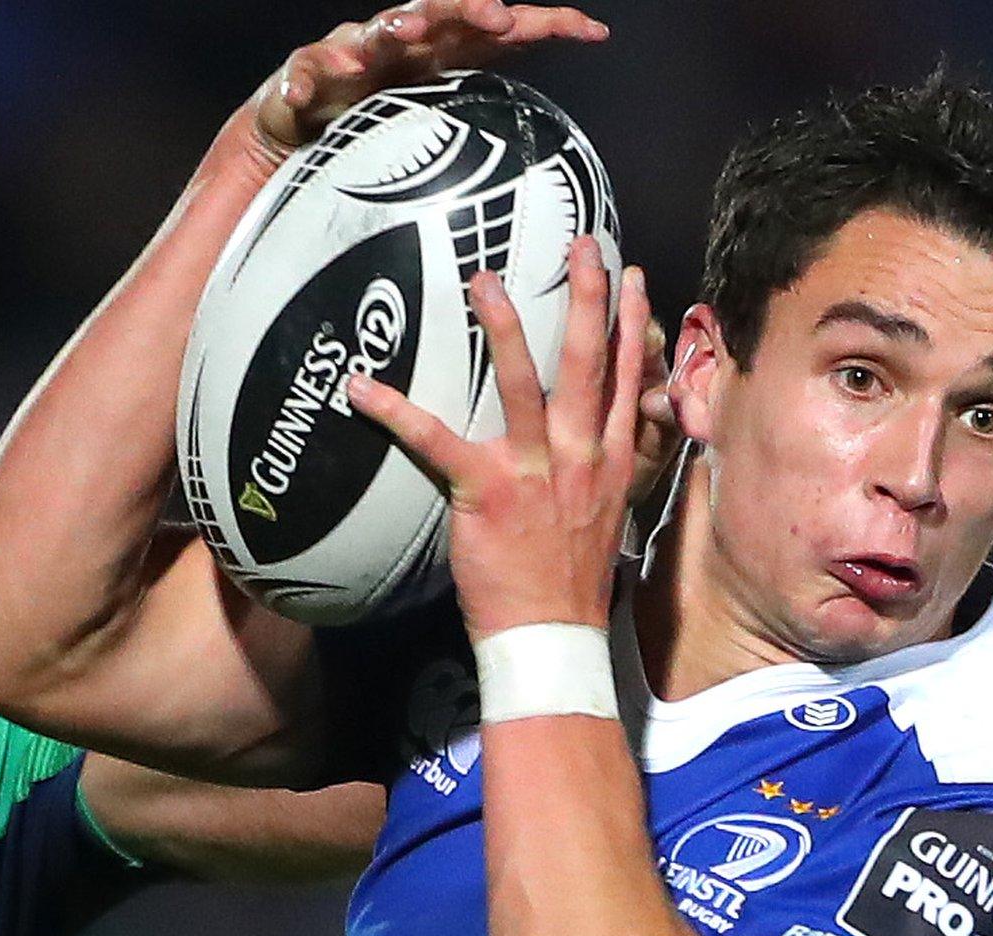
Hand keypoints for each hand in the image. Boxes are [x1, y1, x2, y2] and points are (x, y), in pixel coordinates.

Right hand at [247, 1, 608, 172]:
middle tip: (497, 15)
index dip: (546, 24)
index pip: (500, 27)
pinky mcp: (306, 75)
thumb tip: (553, 142)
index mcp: (441, 48)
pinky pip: (304, 72)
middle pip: (439, 11)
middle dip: (467, 8)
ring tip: (406, 32)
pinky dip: (307, 80)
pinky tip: (312, 92)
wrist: (302, 124)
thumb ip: (487, 113)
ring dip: (391, 28)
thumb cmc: (377, 112)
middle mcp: (400, 40)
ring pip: (373, 33)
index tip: (590, 32)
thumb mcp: (438, 111)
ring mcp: (351, 53)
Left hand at [348, 238, 649, 636]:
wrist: (555, 635)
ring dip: (506, 327)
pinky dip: (395, 411)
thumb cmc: (570, 582)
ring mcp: (536, 470)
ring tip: (486, 280)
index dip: (630, 325)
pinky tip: (362, 386)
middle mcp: (581, 455)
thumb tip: (586, 443)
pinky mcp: (488, 491)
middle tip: (584, 243)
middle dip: (587, 298)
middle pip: (589, 363)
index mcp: (613, 461)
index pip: (627, 380)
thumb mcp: (604, 517)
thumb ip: (597, 471)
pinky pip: (435, 440)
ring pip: (525, 383)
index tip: (629, 277)